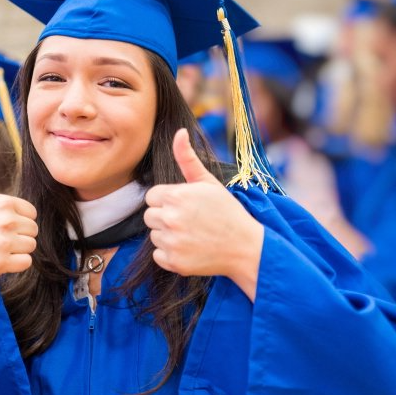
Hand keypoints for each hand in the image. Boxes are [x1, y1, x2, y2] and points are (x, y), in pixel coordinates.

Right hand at [0, 145, 36, 298]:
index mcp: (3, 202)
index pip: (31, 213)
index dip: (18, 220)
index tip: (0, 224)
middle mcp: (4, 220)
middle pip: (33, 230)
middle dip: (19, 235)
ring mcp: (2, 242)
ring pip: (31, 246)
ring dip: (17, 250)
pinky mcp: (0, 262)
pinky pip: (26, 262)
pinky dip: (15, 264)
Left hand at [144, 129, 263, 299]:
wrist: (246, 247)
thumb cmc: (227, 212)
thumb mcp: (208, 182)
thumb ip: (188, 158)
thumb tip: (179, 132)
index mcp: (175, 196)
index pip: (152, 197)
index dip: (168, 200)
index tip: (186, 205)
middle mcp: (170, 218)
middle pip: (150, 216)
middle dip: (165, 216)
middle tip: (190, 220)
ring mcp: (171, 242)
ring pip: (154, 235)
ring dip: (168, 235)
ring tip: (192, 234)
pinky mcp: (173, 262)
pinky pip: (159, 255)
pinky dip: (170, 254)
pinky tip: (190, 248)